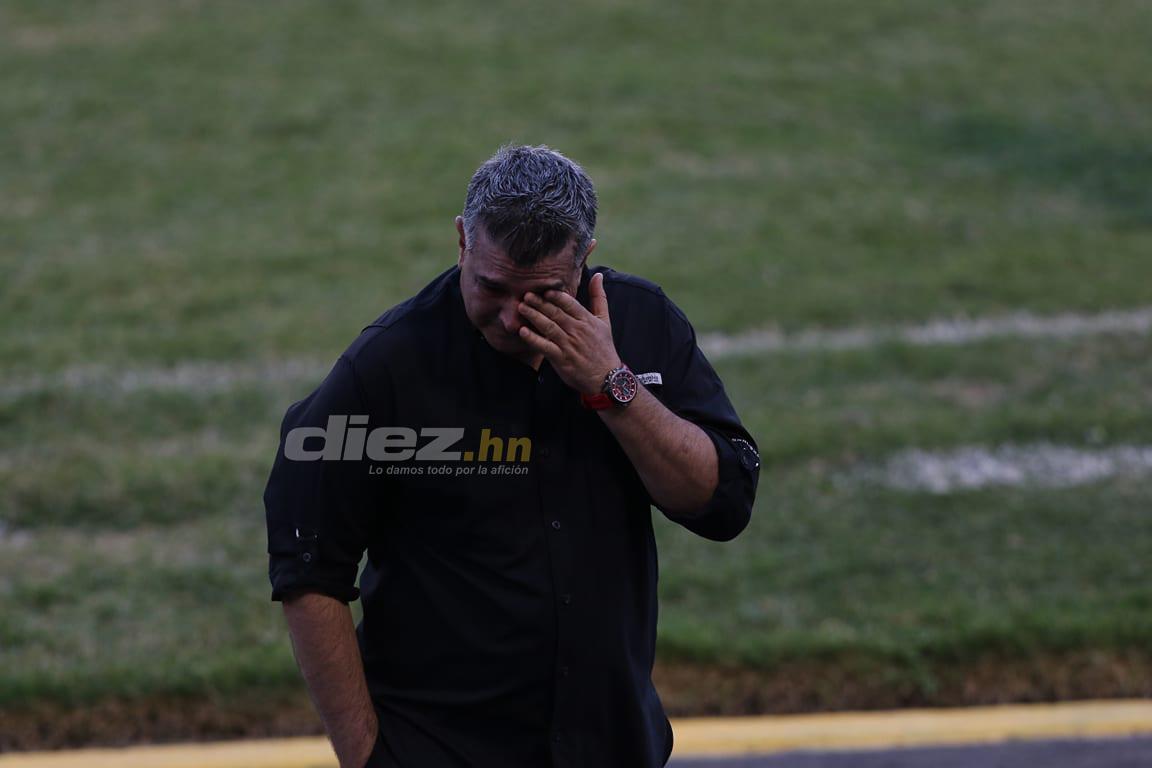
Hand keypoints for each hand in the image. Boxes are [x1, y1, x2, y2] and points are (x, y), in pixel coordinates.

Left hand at [517, 272, 621, 393]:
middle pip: (556, 313)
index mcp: (587, 320)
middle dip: (539, 303)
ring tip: (521, 307)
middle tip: (526, 294)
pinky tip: (522, 331)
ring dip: (533, 316)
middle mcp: (578, 331)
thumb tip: (598, 275)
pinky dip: (533, 339)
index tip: (544, 290)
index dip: (555, 295)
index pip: (569, 303)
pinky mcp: (561, 359)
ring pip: (548, 327)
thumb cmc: (603, 348)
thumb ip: (599, 297)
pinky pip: (544, 346)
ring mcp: (569, 345)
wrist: (606, 378)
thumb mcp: (605, 320)